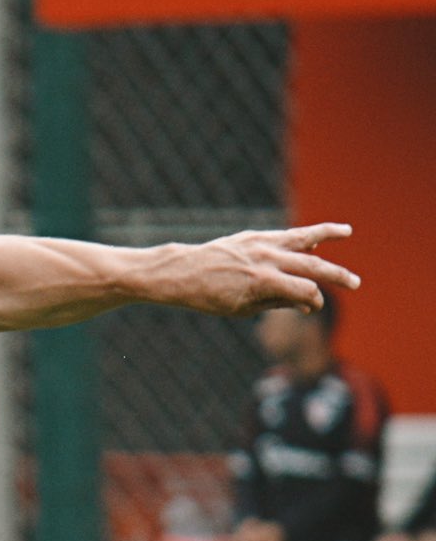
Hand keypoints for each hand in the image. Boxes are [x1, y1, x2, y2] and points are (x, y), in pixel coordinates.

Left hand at [170, 223, 358, 318]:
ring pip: (303, 237)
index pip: (304, 291)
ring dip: (328, 234)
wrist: (183, 272)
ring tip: (347, 231)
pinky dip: (301, 237)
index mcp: (263, 282)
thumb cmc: (211, 297)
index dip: (313, 301)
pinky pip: (284, 235)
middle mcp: (266, 259)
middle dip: (336, 276)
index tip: (313, 307)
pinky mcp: (254, 236)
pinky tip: (313, 240)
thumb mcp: (243, 308)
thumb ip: (278, 303)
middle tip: (356, 283)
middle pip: (312, 265)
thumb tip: (308, 304)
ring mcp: (261, 244)